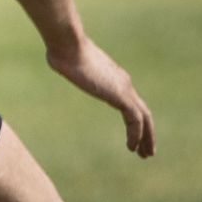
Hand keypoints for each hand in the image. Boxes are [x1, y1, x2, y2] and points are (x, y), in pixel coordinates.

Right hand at [46, 37, 155, 157]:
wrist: (69, 46)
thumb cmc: (63, 51)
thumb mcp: (66, 61)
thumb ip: (67, 64)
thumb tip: (55, 59)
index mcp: (113, 76)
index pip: (130, 100)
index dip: (134, 117)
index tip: (133, 132)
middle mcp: (123, 82)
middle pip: (142, 110)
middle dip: (146, 131)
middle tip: (146, 149)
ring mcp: (125, 89)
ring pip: (144, 118)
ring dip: (146, 137)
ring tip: (145, 154)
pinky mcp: (122, 96)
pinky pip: (136, 121)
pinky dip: (136, 135)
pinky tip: (131, 147)